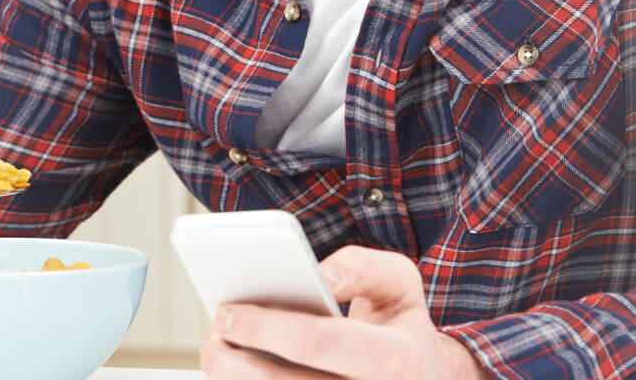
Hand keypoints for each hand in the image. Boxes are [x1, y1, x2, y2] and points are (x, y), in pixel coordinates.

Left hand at [200, 245, 486, 379]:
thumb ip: (364, 267)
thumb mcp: (399, 282)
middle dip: (236, 360)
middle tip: (212, 330)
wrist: (423, 377)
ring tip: (215, 348)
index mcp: (396, 359)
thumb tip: (323, 273)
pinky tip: (236, 368)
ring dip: (236, 379)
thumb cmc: (400, 323)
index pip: (319, 342)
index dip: (266, 327)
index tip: (227, 311)